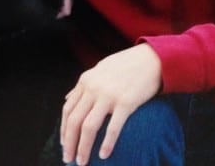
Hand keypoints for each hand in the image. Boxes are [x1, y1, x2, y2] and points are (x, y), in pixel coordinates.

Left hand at [60, 43, 161, 164]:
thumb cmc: (125, 65)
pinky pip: (113, 127)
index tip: (64, 144)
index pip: (68, 110)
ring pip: (88, 126)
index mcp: (86, 81)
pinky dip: (106, 143)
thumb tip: (67, 99)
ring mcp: (109, 95)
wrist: (150, 58)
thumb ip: (83, 86)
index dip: (64, 130)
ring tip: (82, 162)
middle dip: (69, 143)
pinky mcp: (126, 102)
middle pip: (74, 121)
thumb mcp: (99, 70)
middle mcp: (93, 88)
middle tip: (68, 160)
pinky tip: (103, 155)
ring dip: (83, 147)